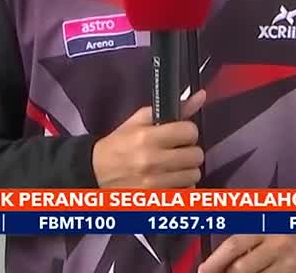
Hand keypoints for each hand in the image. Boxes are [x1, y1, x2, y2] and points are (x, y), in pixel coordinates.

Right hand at [92, 90, 206, 188]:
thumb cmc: (119, 145)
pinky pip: (185, 193)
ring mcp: (153, 184)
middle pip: (196, 156)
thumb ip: (173, 109)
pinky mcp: (154, 200)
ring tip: (173, 167)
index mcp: (146, 137)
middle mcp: (151, 161)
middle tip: (177, 151)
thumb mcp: (139, 121)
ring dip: (186, 170)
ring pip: (193, 176)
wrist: (95, 173)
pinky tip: (170, 181)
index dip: (188, 132)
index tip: (181, 135)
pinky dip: (181, 188)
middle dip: (189, 152)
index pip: (189, 132)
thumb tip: (201, 96)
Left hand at [198, 234, 295, 272]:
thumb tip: (212, 262)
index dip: (215, 261)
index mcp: (265, 225)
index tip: (203, 271)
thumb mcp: (261, 222)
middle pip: (241, 269)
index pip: (234, 245)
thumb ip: (240, 237)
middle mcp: (278, 244)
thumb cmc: (280, 229)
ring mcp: (290, 264)